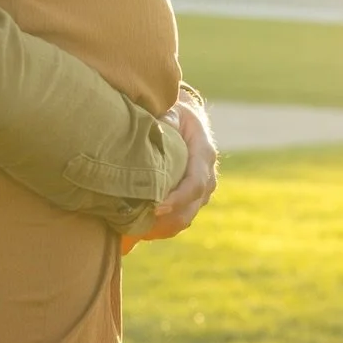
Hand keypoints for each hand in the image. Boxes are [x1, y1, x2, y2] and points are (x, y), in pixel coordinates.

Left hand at [124, 95, 218, 249]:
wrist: (189, 122)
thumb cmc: (177, 114)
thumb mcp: (174, 110)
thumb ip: (168, 118)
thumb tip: (161, 123)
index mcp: (204, 154)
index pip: (195, 184)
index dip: (177, 199)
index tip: (156, 207)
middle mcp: (207, 176)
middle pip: (190, 208)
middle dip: (166, 220)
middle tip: (138, 226)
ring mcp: (201, 191)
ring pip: (185, 218)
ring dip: (162, 228)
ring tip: (135, 232)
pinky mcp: (192, 200)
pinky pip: (179, 219)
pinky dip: (161, 228)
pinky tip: (139, 231)